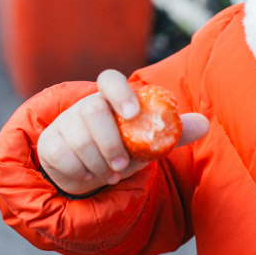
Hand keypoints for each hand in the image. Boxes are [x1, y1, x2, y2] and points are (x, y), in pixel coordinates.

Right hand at [36, 69, 208, 196]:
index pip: (109, 79)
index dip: (120, 92)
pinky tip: (89, 175)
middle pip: (92, 110)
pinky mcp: (50, 142)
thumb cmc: (123, 149)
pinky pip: (62, 155)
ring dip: (98, 162)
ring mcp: (64, 122)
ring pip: (78, 138)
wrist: (90, 169)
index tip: (132, 114)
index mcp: (110, 98)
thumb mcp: (148, 143)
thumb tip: (205, 123)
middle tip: (122, 165)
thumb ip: (173, 133)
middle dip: (109, 142)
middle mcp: (84, 105)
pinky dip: (80, 171)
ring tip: (111, 174)